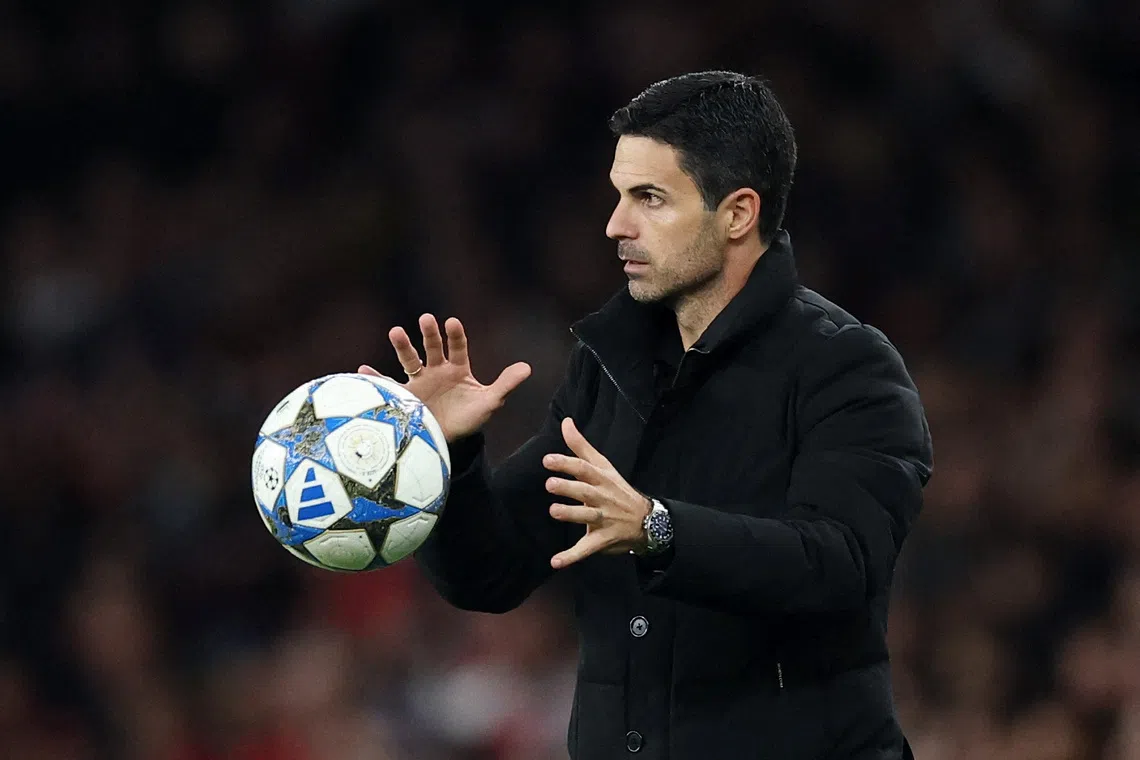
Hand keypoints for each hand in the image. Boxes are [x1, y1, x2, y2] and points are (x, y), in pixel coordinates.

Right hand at [359, 314, 530, 442]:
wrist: (448, 440)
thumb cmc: (469, 418)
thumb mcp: (488, 402)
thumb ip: (505, 384)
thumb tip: (528, 367)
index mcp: (457, 369)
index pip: (457, 347)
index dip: (455, 335)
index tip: (452, 322)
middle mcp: (436, 371)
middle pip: (432, 348)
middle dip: (429, 334)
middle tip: (426, 319)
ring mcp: (419, 382)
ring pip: (409, 360)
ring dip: (403, 346)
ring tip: (396, 331)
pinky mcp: (404, 398)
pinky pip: (388, 386)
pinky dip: (375, 379)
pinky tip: (363, 371)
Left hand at [544, 417, 651, 568]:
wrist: (647, 519)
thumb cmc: (617, 489)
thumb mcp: (603, 465)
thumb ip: (581, 445)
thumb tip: (565, 421)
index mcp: (601, 479)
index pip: (584, 468)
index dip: (567, 464)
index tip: (547, 460)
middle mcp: (602, 498)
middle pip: (585, 491)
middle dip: (568, 488)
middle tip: (549, 484)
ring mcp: (603, 519)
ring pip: (587, 517)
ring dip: (571, 515)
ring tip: (553, 511)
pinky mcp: (602, 539)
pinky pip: (586, 549)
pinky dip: (571, 557)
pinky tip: (555, 562)